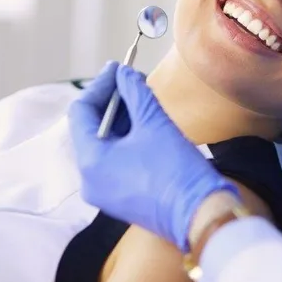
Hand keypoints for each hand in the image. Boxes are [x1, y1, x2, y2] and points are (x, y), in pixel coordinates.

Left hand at [68, 62, 239, 250]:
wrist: (199, 214)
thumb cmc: (176, 170)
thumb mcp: (154, 122)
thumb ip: (135, 92)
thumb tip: (124, 73)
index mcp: (90, 161)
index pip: (81, 111)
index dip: (100, 85)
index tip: (118, 67)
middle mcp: (89, 179)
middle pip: (90, 128)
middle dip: (111, 101)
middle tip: (131, 78)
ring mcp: (103, 191)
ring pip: (103, 144)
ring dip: (119, 119)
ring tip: (141, 97)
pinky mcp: (119, 198)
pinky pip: (113, 161)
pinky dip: (125, 139)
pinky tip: (143, 123)